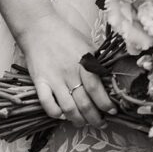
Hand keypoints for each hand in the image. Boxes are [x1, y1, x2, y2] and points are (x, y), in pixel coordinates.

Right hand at [17, 13, 114, 127]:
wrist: (39, 28)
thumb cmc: (66, 35)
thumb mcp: (86, 44)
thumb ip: (96, 61)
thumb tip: (109, 76)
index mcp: (83, 62)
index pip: (96, 89)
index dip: (105, 104)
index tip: (112, 112)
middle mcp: (69, 73)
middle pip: (84, 103)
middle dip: (95, 118)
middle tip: (100, 124)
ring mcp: (54, 79)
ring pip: (68, 108)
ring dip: (77, 120)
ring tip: (83, 123)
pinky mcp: (39, 82)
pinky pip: (47, 104)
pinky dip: (55, 114)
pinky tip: (62, 115)